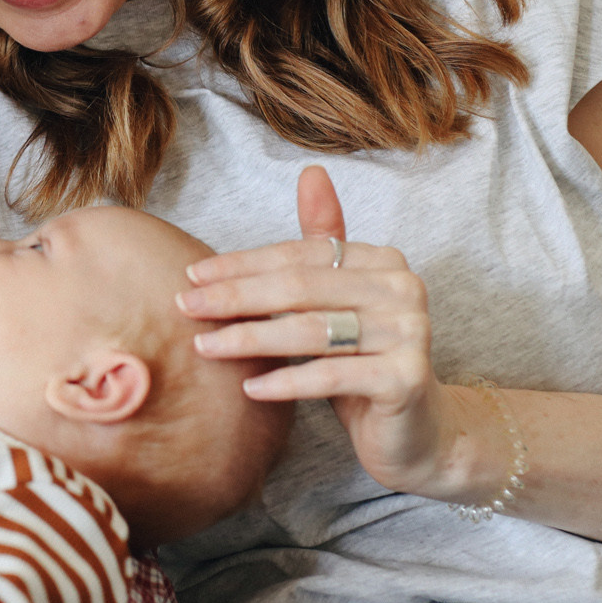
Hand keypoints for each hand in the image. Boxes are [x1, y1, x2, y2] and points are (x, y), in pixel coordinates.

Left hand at [175, 165, 471, 498]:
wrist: (416, 430)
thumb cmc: (365, 360)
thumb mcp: (341, 299)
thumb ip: (324, 242)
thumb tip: (311, 172)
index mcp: (384, 261)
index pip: (300, 256)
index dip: (243, 264)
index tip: (192, 275)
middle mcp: (403, 289)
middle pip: (300, 288)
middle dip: (235, 296)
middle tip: (184, 306)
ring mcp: (411, 333)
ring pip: (310, 330)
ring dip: (248, 338)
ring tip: (204, 346)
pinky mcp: (406, 379)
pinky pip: (331, 376)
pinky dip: (286, 381)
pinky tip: (249, 389)